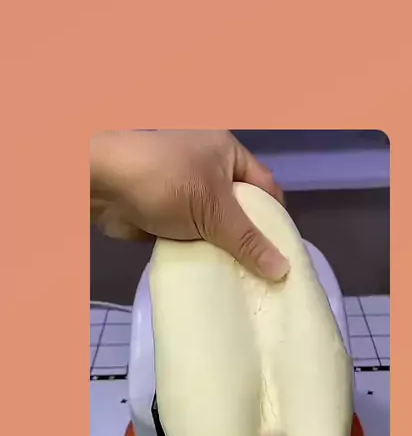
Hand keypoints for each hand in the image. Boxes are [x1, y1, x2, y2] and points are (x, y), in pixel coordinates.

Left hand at [90, 129, 288, 280]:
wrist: (101, 185)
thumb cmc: (166, 181)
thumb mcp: (214, 210)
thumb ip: (248, 241)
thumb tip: (282, 269)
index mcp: (227, 153)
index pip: (266, 187)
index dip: (277, 219)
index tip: (286, 253)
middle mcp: (208, 169)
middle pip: (241, 210)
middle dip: (251, 240)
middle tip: (269, 274)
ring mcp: (185, 193)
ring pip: (216, 227)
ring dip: (225, 251)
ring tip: (246, 282)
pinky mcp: (166, 216)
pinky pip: (193, 238)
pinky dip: (202, 255)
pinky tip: (216, 278)